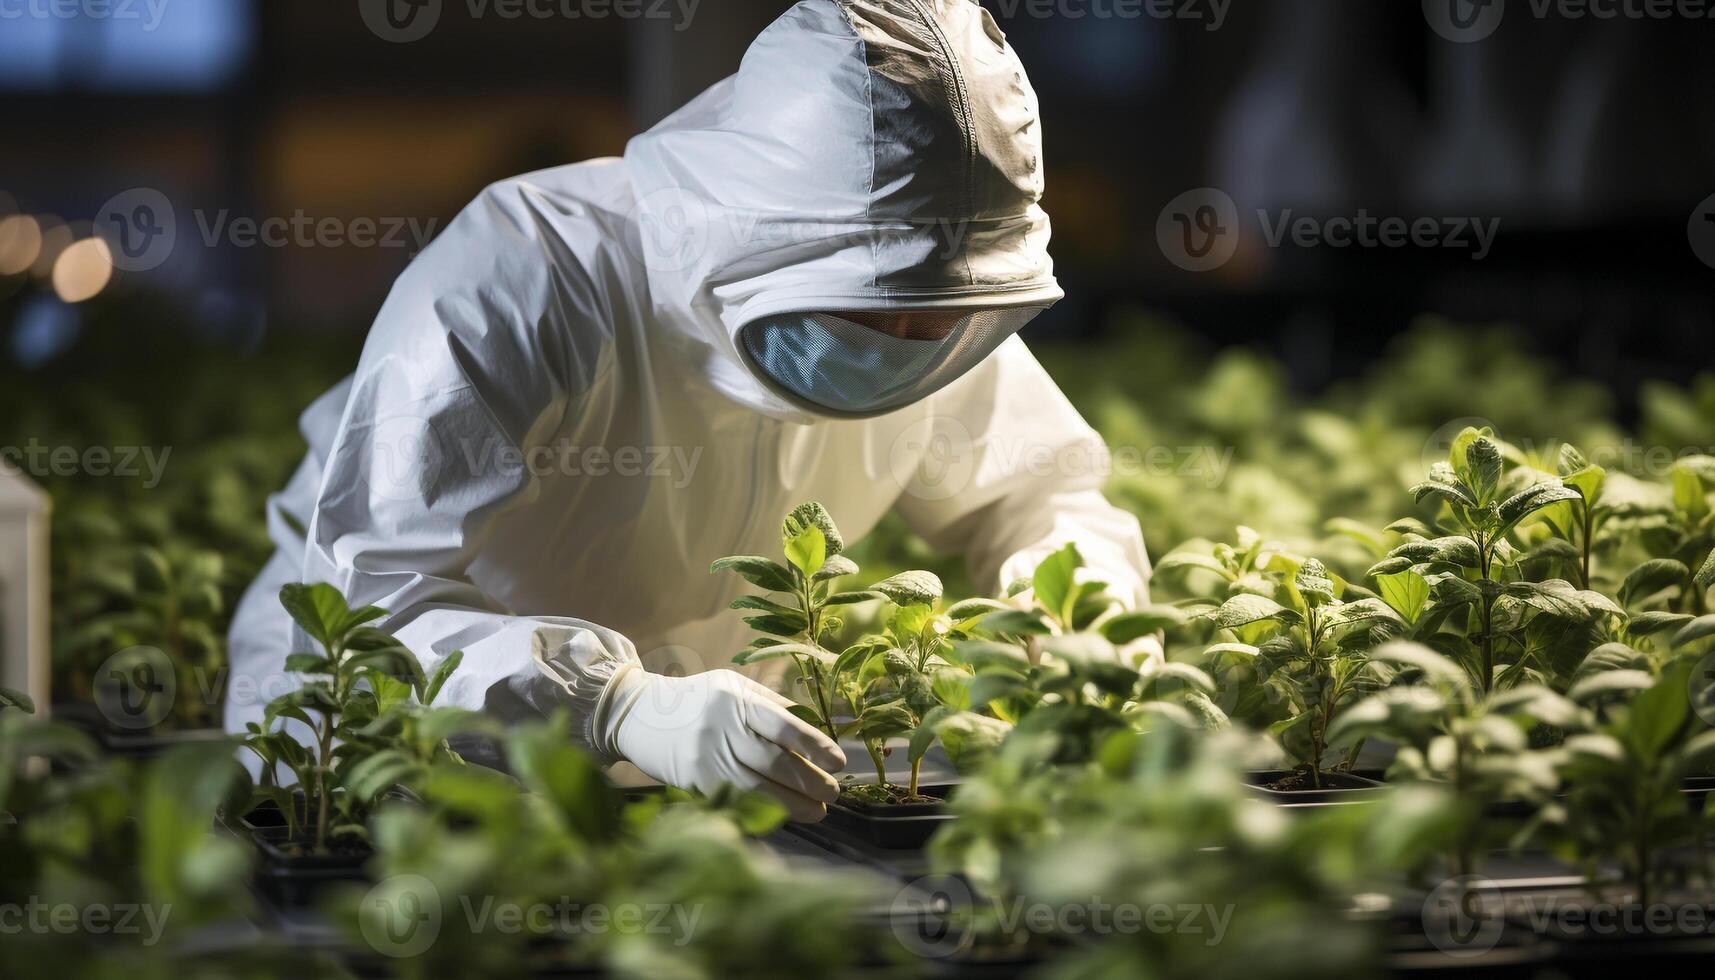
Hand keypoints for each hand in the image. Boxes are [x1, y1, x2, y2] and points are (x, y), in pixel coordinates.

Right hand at [600, 666, 845, 821]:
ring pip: (758, 788)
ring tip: (819, 810)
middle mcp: (720, 727)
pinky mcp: (693, 781)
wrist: (639, 713)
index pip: (785, 725)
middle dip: (811, 781)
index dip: (815, 746)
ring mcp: (704, 757)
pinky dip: (765, 810)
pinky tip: (785, 813)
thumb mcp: (734, 687)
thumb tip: (818, 731)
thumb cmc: (698, 700)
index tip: (839, 761)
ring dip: (794, 804)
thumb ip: (773, 706)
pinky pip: (736, 800)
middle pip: (775, 762)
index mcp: (736, 699)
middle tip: (833, 792)